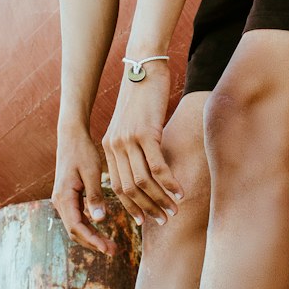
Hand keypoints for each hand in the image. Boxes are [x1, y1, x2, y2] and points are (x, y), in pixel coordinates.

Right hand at [52, 126, 115, 255]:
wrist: (71, 137)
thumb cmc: (83, 151)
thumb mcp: (91, 173)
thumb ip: (95, 196)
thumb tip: (99, 220)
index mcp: (64, 196)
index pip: (76, 226)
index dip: (92, 240)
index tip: (107, 249)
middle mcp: (60, 201)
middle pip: (74, 231)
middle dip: (93, 243)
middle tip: (114, 251)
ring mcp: (62, 200)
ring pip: (75, 226)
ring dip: (91, 237)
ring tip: (110, 245)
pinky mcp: (68, 197)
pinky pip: (77, 218)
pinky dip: (89, 227)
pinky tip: (102, 230)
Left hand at [102, 63, 182, 225]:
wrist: (143, 68)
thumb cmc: (142, 97)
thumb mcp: (132, 126)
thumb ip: (134, 147)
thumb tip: (148, 172)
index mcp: (109, 148)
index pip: (118, 187)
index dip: (132, 206)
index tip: (145, 220)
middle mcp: (114, 146)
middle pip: (129, 189)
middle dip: (148, 209)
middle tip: (165, 219)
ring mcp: (127, 140)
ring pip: (143, 181)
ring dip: (160, 199)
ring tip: (175, 209)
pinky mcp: (144, 132)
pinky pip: (156, 166)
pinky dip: (169, 182)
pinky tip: (180, 191)